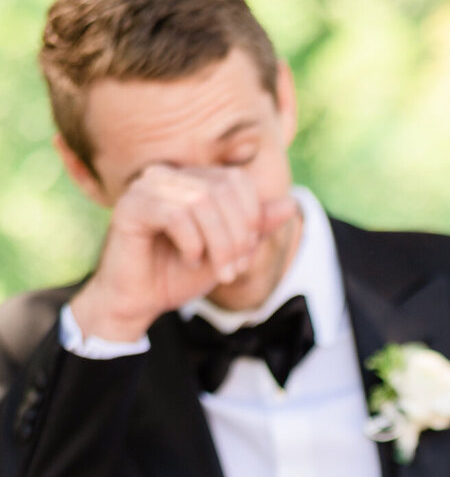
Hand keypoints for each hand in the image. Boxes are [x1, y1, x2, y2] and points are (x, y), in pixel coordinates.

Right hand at [71, 165, 298, 343]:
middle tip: (233, 269)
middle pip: (223, 190)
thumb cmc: (180, 274)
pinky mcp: (131, 206)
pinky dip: (192, 243)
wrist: (140, 301)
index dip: (251, 218)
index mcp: (193, 180)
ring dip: (218, 244)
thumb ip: (256, 228)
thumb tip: (292, 203)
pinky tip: (189, 259)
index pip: (237, 181)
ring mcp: (147, 186)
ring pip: (202, 201)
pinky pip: (176, 214)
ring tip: (216, 270)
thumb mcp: (229, 251)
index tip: (244, 257)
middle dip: (237, 236)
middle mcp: (169, 175)